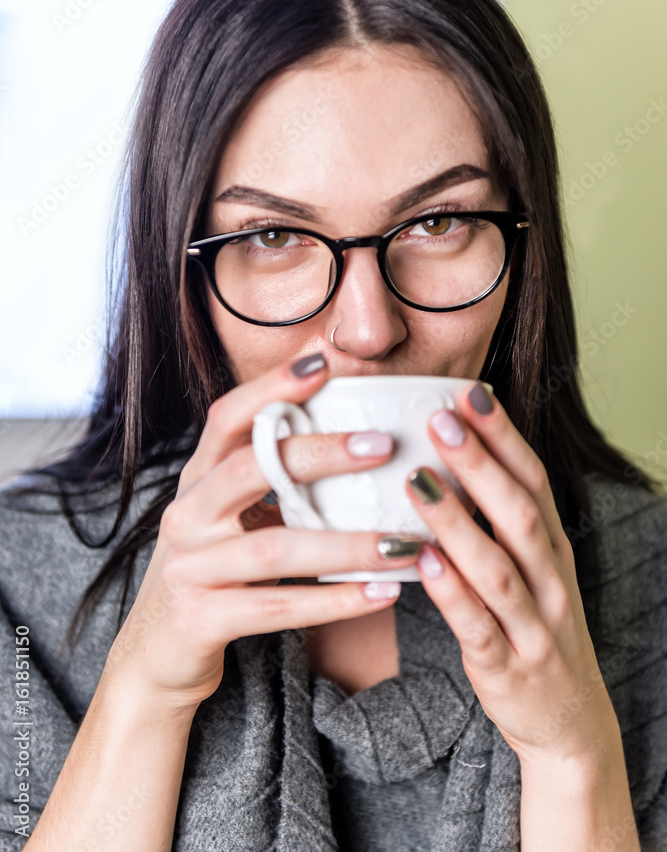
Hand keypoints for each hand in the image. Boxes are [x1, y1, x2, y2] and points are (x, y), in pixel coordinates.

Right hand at [105, 355, 413, 713]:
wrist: (158, 650)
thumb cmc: (215, 568)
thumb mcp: (232, 515)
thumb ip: (275, 479)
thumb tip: (358, 433)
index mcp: (198, 478)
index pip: (227, 417)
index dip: (271, 387)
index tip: (324, 363)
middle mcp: (187, 514)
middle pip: (250, 468)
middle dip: (320, 452)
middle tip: (384, 445)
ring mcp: (190, 567)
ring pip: (275, 549)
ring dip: (347, 544)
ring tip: (404, 541)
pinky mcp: (201, 619)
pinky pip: (276, 608)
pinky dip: (334, 601)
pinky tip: (383, 592)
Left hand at [406, 381, 618, 766]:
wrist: (570, 724)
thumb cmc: (534, 629)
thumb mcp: (529, 570)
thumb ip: (497, 523)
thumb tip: (446, 460)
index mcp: (552, 550)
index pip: (532, 480)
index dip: (503, 436)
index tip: (470, 393)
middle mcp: (549, 580)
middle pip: (519, 513)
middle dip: (480, 463)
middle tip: (439, 419)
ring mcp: (532, 625)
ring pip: (498, 567)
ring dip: (457, 522)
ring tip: (416, 480)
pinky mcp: (506, 666)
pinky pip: (478, 626)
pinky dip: (451, 592)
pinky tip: (421, 560)